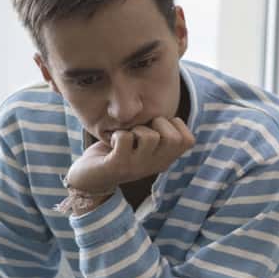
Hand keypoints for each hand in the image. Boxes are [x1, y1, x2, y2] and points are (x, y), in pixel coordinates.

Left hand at [64, 117, 192, 196]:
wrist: (89, 177)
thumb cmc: (118, 150)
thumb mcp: (143, 141)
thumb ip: (157, 128)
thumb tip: (165, 100)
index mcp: (164, 160)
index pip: (188, 140)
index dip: (173, 124)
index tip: (155, 126)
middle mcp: (154, 166)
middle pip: (174, 139)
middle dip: (158, 123)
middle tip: (141, 129)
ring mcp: (137, 167)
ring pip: (150, 137)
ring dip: (136, 128)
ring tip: (126, 135)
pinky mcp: (118, 166)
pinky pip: (125, 138)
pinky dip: (117, 133)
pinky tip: (113, 141)